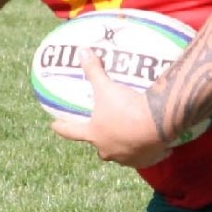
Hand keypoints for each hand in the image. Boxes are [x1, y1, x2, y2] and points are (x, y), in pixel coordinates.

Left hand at [49, 49, 173, 168]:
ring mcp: (127, 158)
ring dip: (123, 148)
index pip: (72, 132)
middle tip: (101, 134)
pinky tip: (155, 148)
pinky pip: (146, 157)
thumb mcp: (107, 87)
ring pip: (121, 155)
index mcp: (95, 134)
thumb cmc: (126, 106)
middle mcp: (108, 150)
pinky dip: (148, 153)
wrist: (158, 123)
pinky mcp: (147, 160)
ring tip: (128, 140)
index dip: (62, 128)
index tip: (53, 126)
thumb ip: (94, 70)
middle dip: (99, 141)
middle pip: (99, 148)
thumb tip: (82, 51)